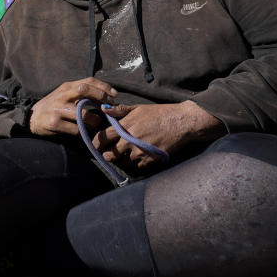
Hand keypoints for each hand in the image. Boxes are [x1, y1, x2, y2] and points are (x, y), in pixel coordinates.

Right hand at [29, 78, 117, 135]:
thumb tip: (105, 96)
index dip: (104, 87)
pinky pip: (75, 129)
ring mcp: (58, 109)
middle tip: (109, 107)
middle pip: (84, 90)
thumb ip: (80, 93)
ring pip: (83, 114)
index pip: (88, 81)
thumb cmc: (53, 106)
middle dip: (100, 97)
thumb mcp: (64, 95)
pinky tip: (84, 132)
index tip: (115, 95)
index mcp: (66, 87)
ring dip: (94, 120)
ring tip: (97, 123)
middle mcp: (62, 95)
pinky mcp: (54, 123)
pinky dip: (83, 132)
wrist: (31, 118)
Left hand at [94, 101, 224, 169]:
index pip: (103, 138)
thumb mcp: (138, 108)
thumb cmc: (160, 113)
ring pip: (123, 163)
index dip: (96, 143)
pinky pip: (137, 167)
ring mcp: (140, 152)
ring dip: (122, 160)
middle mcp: (130, 141)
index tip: (94, 146)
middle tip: (108, 154)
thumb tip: (103, 109)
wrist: (182, 123)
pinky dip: (136, 164)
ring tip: (125, 155)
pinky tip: (139, 157)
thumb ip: (120, 110)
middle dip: (107, 155)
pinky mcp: (150, 161)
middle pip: (110, 155)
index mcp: (125, 127)